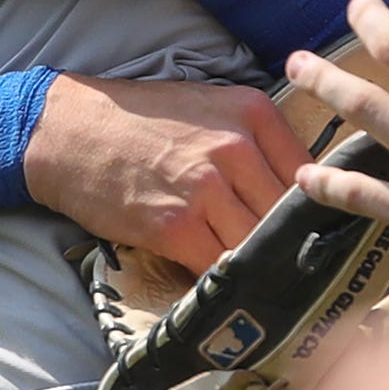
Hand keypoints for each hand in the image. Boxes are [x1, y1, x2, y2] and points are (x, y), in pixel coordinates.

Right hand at [25, 74, 308, 273]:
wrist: (68, 131)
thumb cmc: (143, 121)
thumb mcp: (213, 107)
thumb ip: (259, 139)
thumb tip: (304, 185)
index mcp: (254, 113)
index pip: (312, 171)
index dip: (319, 206)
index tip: (320, 229)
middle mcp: (237, 148)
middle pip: (291, 212)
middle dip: (294, 241)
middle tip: (301, 265)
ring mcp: (206, 188)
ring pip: (259, 242)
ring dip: (262, 264)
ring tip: (267, 280)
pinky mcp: (174, 226)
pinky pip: (220, 265)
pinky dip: (226, 278)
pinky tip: (227, 283)